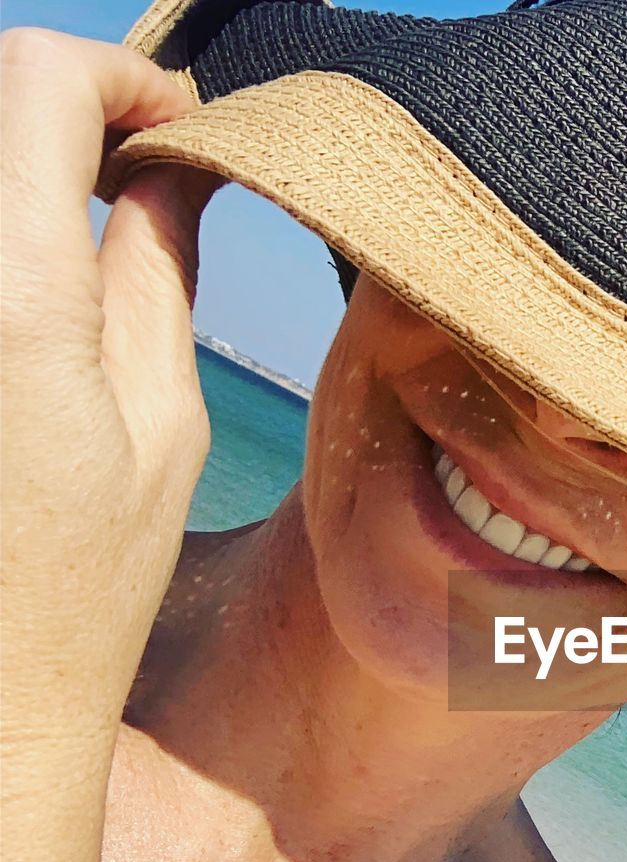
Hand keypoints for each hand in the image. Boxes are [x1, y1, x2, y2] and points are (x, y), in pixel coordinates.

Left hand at [1, 29, 217, 861]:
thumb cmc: (86, 585)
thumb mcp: (161, 427)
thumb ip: (155, 275)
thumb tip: (167, 176)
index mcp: (12, 300)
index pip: (36, 85)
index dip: (120, 80)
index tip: (177, 127)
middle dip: (65, 109)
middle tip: (143, 169)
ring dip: (20, 166)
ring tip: (90, 219)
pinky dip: (0, 228)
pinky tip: (34, 282)